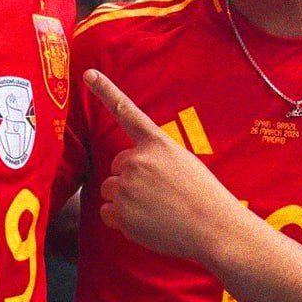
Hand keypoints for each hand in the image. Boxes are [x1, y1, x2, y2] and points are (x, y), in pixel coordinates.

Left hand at [85, 69, 245, 263]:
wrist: (213, 228)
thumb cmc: (202, 196)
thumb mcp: (182, 162)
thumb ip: (154, 156)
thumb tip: (129, 168)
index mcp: (157, 144)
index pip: (127, 112)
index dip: (106, 90)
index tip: (88, 73)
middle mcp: (138, 161)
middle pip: (116, 166)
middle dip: (130, 178)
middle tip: (158, 194)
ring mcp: (127, 186)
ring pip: (110, 189)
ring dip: (125, 199)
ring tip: (154, 210)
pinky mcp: (121, 212)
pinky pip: (107, 212)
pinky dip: (121, 220)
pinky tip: (145, 223)